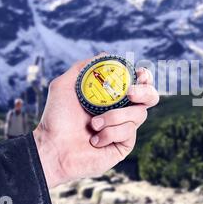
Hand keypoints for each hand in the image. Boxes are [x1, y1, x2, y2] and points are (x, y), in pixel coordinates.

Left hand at [33, 54, 158, 188]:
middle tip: (130, 94)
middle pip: (150, 97)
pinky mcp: (124, 145)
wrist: (52, 148)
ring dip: (114, 117)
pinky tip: (95, 140)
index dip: (144, 76)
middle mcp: (122, 111)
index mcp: (112, 97)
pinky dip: (110, 133)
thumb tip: (105, 55)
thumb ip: (83, 67)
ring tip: (93, 124)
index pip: (137, 83)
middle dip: (145, 92)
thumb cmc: (56, 118)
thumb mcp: (64, 85)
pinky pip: (129, 132)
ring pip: (138, 114)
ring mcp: (125, 129)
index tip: (139, 73)